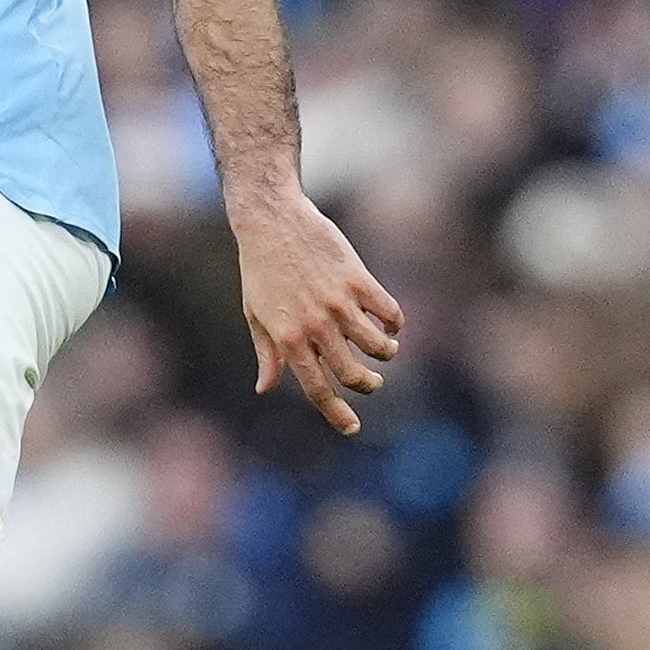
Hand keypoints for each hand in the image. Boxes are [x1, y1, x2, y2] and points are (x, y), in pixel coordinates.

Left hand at [234, 188, 403, 435]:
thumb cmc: (259, 269)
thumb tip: (265, 389)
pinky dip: (394, 323)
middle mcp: (316, 326)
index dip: (337, 414)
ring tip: (384, 350)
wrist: (273, 221)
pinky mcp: (358, 279)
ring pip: (377, 346)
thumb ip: (267, 354)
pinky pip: (388, 312)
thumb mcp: (255, 315)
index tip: (353, 429)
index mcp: (289, 339)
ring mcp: (339, 303)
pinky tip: (389, 324)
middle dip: (368, 385)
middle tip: (372, 382)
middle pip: (353, 374)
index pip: (317, 389)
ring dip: (385, 354)